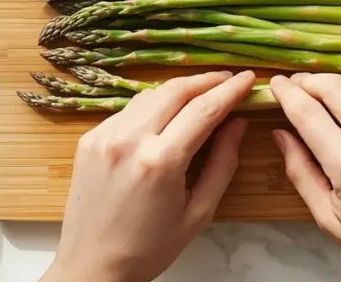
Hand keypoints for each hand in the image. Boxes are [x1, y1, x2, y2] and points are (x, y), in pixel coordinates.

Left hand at [42, 71, 255, 281]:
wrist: (93, 265)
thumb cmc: (150, 247)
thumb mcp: (199, 212)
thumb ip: (223, 162)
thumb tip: (238, 123)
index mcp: (160, 161)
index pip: (204, 109)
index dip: (230, 90)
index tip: (250, 78)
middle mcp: (129, 140)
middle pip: (176, 90)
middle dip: (207, 80)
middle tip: (229, 79)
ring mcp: (104, 135)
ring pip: (151, 95)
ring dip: (180, 89)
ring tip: (203, 93)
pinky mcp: (90, 138)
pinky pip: (129, 110)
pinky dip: (153, 105)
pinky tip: (167, 113)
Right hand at [269, 72, 340, 281]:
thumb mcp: (328, 219)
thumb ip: (300, 172)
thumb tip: (280, 134)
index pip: (307, 112)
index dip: (285, 92)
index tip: (275, 85)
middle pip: (333, 86)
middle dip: (308, 81)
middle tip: (296, 87)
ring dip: (337, 79)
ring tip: (325, 91)